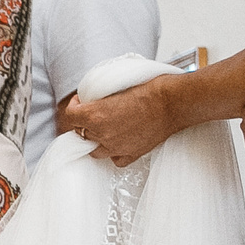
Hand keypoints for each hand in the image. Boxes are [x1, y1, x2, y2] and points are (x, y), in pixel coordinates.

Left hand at [57, 77, 179, 166]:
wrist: (173, 102)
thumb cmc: (150, 89)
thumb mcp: (117, 84)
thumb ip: (101, 96)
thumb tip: (94, 97)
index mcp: (95, 115)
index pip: (70, 115)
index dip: (74, 106)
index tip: (80, 101)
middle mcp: (103, 134)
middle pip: (81, 133)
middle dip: (85, 122)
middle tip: (93, 114)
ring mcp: (117, 147)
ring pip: (95, 150)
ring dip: (96, 140)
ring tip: (104, 130)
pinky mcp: (132, 153)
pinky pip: (115, 160)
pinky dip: (114, 153)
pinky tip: (118, 143)